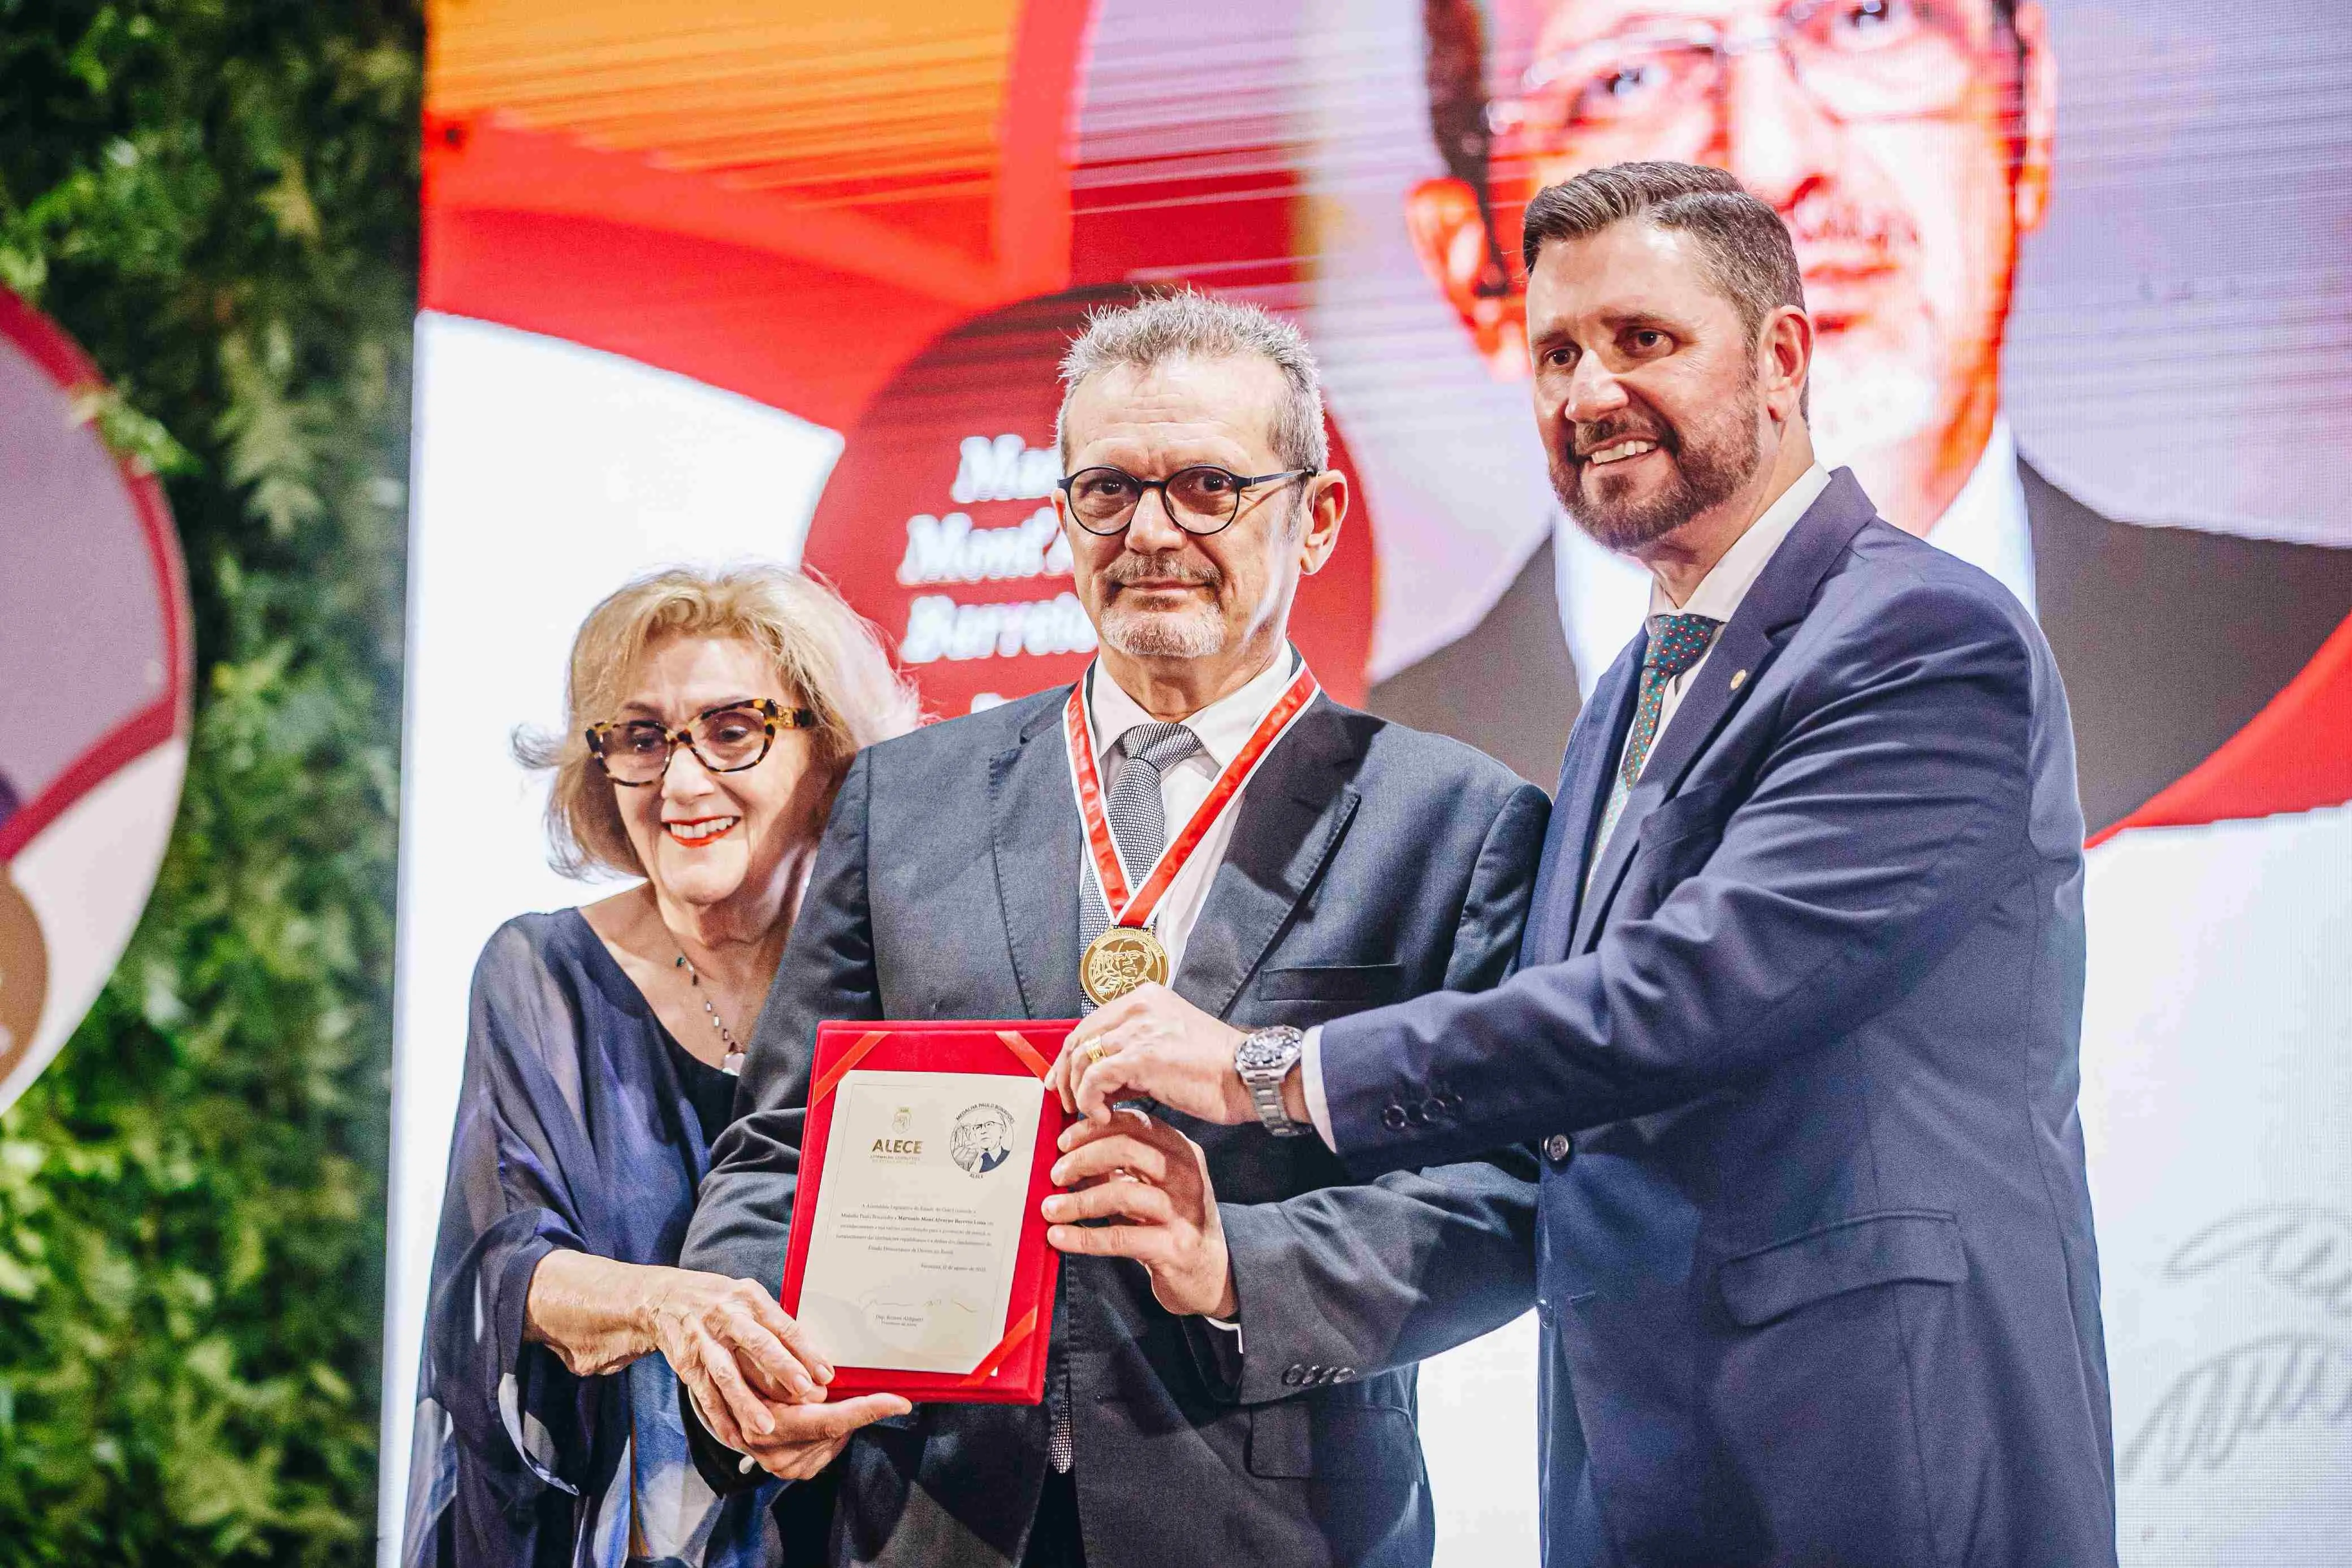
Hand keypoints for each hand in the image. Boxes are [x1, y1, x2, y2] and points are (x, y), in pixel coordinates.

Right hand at [638, 1267, 841, 1450]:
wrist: (665, 1299)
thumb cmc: (720, 1300)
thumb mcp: (749, 1298)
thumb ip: (776, 1324)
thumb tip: (810, 1358)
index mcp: (749, 1299)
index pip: (783, 1325)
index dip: (805, 1350)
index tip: (825, 1374)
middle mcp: (727, 1318)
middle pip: (757, 1345)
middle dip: (782, 1369)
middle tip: (804, 1392)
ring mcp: (705, 1343)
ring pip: (728, 1375)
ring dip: (748, 1402)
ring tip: (768, 1426)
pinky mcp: (688, 1365)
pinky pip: (705, 1395)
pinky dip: (719, 1418)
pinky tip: (735, 1437)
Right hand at [708, 1388, 913, 1480]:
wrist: (717, 1398)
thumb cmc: (743, 1369)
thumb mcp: (766, 1367)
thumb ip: (797, 1379)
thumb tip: (827, 1385)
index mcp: (769, 1424)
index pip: (831, 1419)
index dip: (868, 1409)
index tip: (899, 1402)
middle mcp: (775, 1451)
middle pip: (835, 1429)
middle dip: (854, 1409)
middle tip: (864, 1391)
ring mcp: (781, 1464)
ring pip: (832, 1439)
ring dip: (838, 1420)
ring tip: (822, 1401)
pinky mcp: (788, 1470)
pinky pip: (824, 1450)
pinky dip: (829, 1433)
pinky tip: (818, 1418)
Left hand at [1041, 1110, 1236, 1317]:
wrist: (1211, 1273)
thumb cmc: (1173, 1223)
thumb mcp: (1151, 1186)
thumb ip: (1117, 1167)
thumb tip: (1068, 1155)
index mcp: (1181, 1150)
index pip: (1134, 1123)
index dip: (1092, 1129)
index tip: (1063, 1142)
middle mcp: (1186, 1175)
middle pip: (1127, 1149)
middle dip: (1082, 1158)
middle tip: (1056, 1175)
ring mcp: (1183, 1211)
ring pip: (1122, 1193)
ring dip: (1078, 1201)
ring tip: (1050, 1208)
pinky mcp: (1173, 1247)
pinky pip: (1120, 1238)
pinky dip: (1083, 1236)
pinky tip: (1060, 1237)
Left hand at [1049, 983, 1252, 1126]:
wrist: (1248, 1075)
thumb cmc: (1215, 1069)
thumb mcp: (1166, 1049)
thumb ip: (1131, 1056)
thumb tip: (1099, 1079)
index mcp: (1145, 999)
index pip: (1090, 1024)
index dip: (1070, 1056)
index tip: (1064, 1081)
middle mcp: (1138, 1007)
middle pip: (1079, 1038)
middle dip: (1065, 1074)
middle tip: (1065, 1101)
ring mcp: (1139, 1029)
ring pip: (1082, 1058)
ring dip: (1077, 1091)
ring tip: (1088, 1113)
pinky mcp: (1141, 1056)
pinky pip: (1095, 1078)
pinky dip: (1090, 1100)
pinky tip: (1102, 1115)